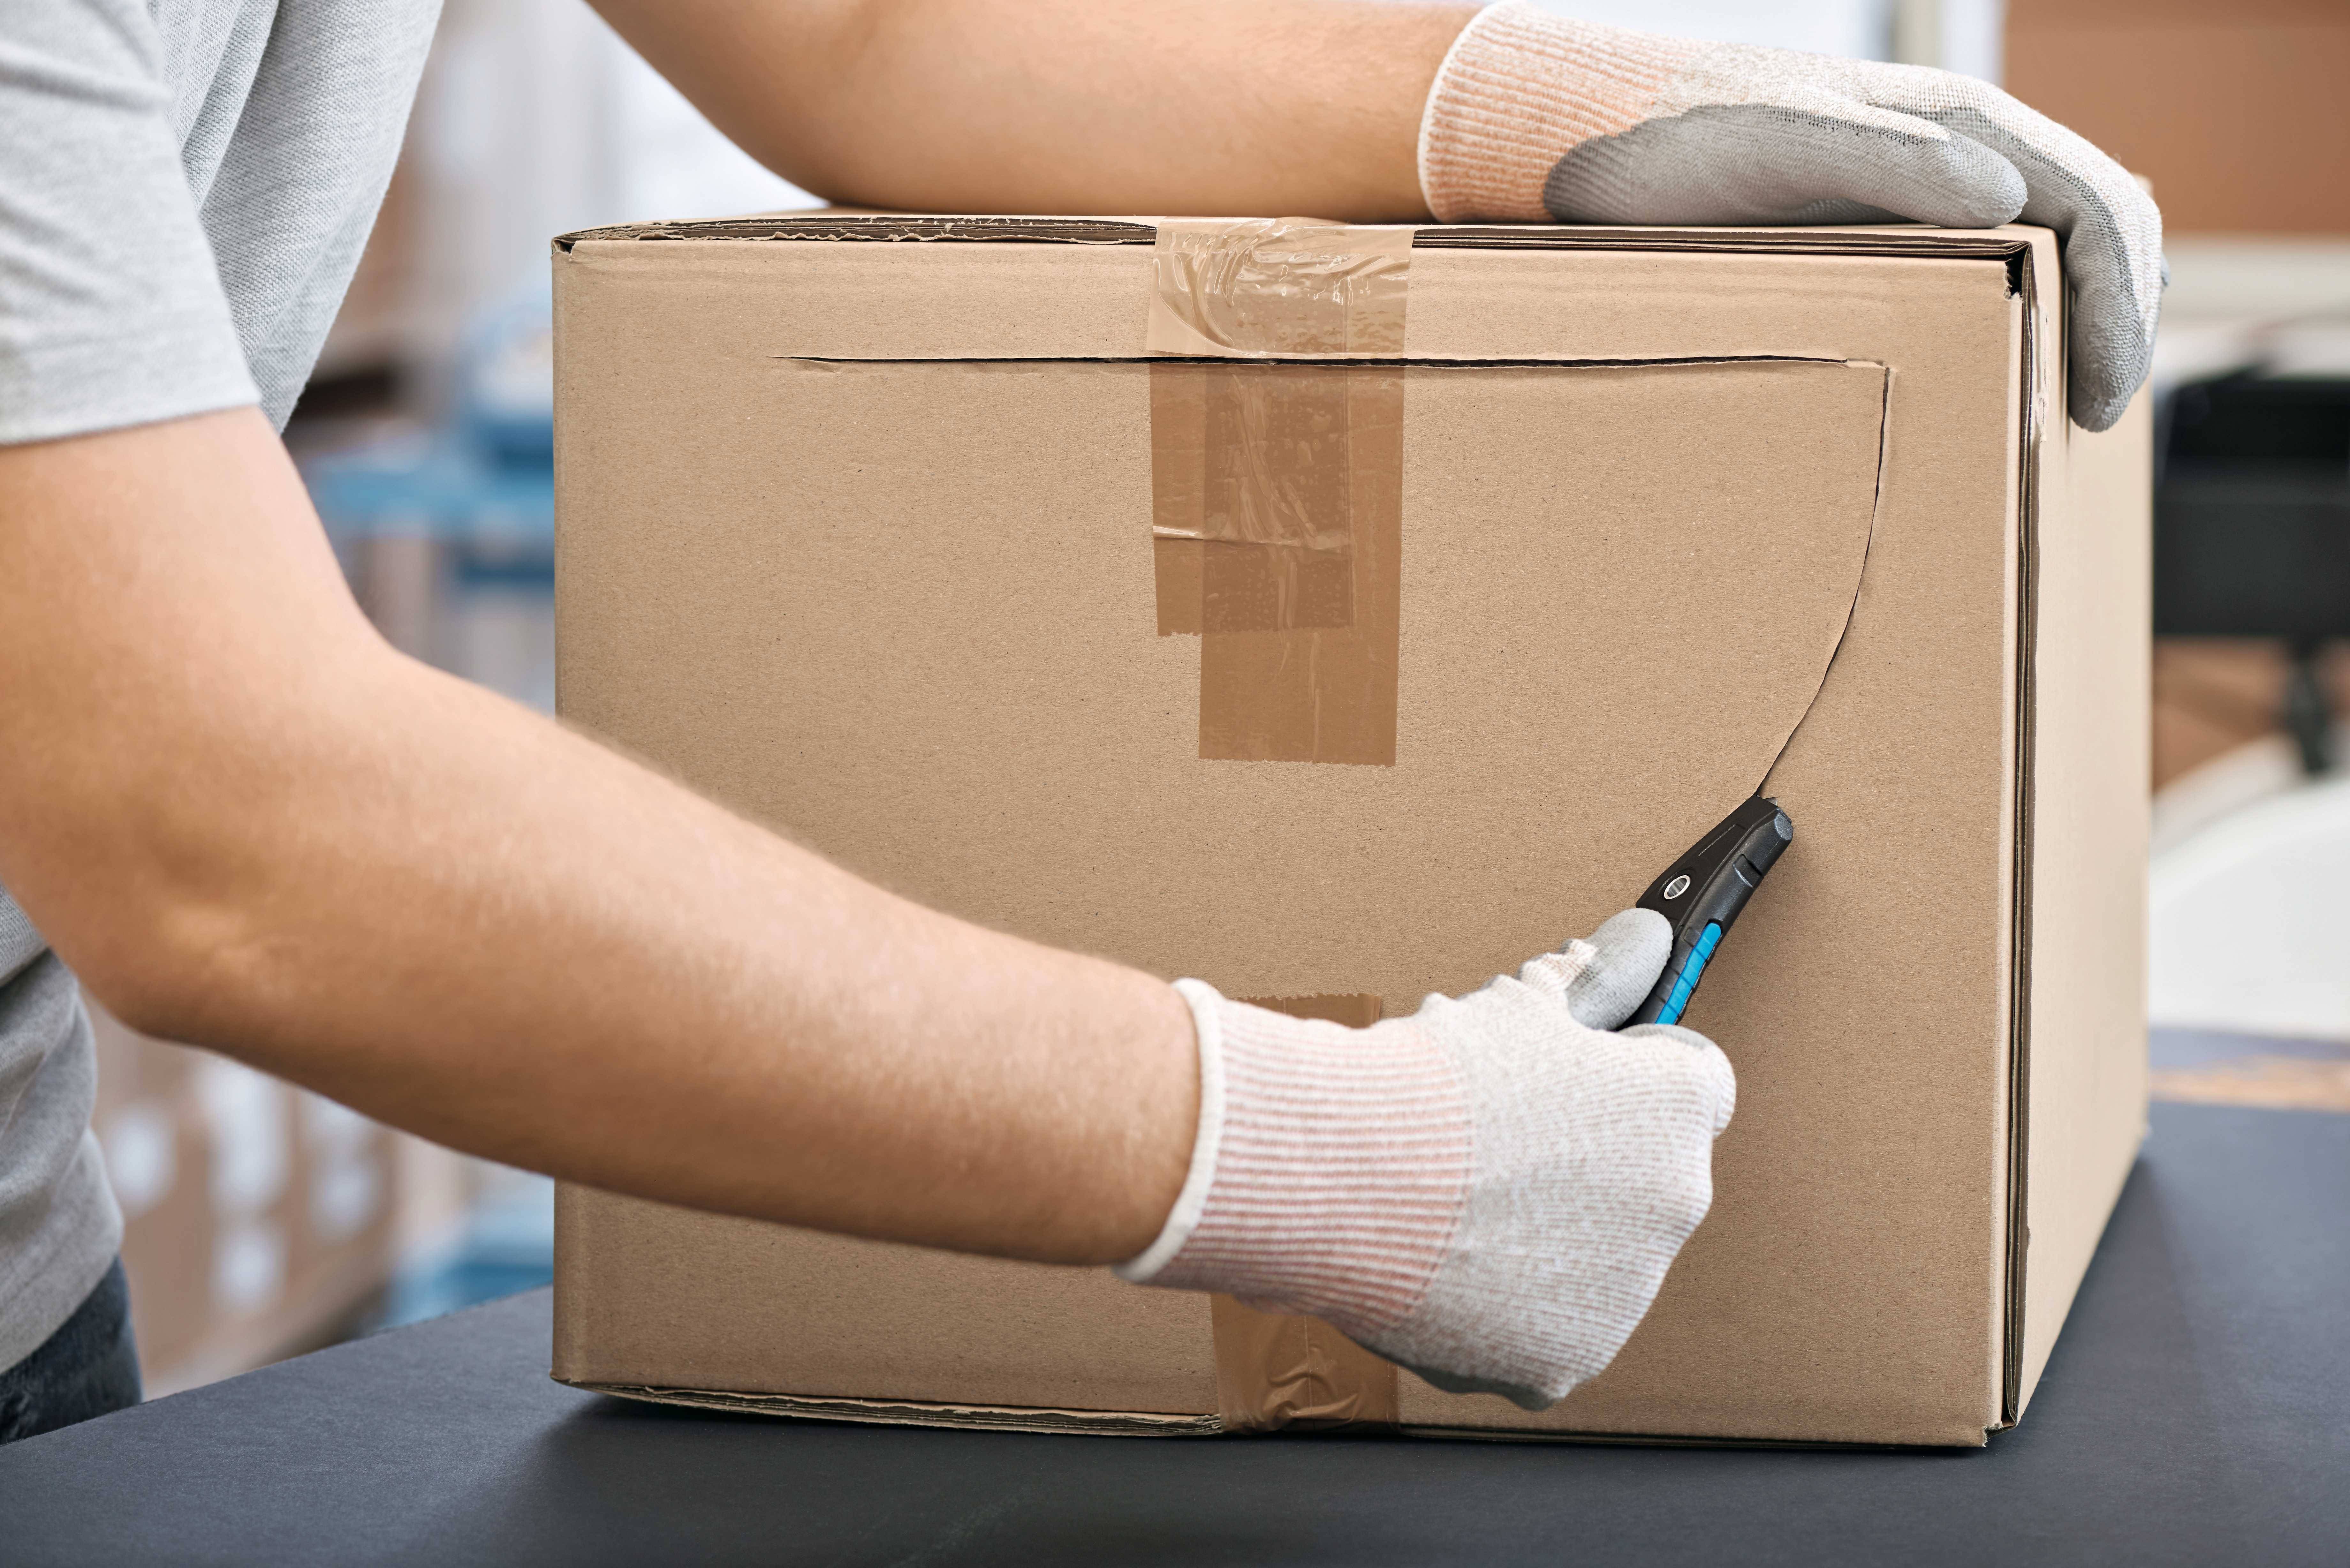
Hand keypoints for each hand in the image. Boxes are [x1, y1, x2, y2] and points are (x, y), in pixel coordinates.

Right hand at [1118, 908, 1735, 1409]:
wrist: (1348, 1174)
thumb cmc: (1430, 1085)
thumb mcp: (1512, 1009)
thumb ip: (1579, 986)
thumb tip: (1615, 949)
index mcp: (1676, 1108)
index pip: (1695, 1081)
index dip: (1636, 1071)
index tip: (1588, 1076)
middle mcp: (1676, 1202)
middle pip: (1645, 1177)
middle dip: (1588, 1161)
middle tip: (1500, 1145)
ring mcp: (1625, 1293)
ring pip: (1596, 1260)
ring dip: (1548, 1238)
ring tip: (1459, 1207)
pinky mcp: (1567, 1360)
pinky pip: (1549, 1333)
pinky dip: (1508, 1312)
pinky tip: (1450, 1270)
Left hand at [1419, 3, 2162, 431]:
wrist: (1587, 144)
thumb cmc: (1670, 138)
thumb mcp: (1771, 142)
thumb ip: (1880, 159)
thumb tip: (2003, 195)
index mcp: (1955, 125)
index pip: (2096, 205)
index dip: (2119, 303)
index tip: (2103, 400)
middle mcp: (1953, 154)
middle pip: (2093, 230)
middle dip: (2115, 323)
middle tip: (2096, 426)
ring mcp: (1918, 194)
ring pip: (2049, 253)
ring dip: (2076, 327)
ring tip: (2064, 415)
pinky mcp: (1877, 232)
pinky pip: (1985, 273)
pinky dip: (2017, 325)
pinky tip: (2000, 381)